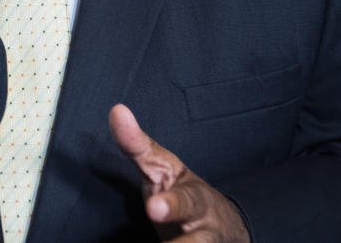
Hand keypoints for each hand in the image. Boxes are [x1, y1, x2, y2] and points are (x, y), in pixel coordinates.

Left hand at [109, 104, 248, 242]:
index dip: (172, 206)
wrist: (224, 227)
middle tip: (156, 218)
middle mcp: (203, 229)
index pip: (185, 202)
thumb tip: (116, 110)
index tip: (155, 208)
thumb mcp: (162, 168)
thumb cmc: (182, 193)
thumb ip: (137, 145)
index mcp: (193, 199)